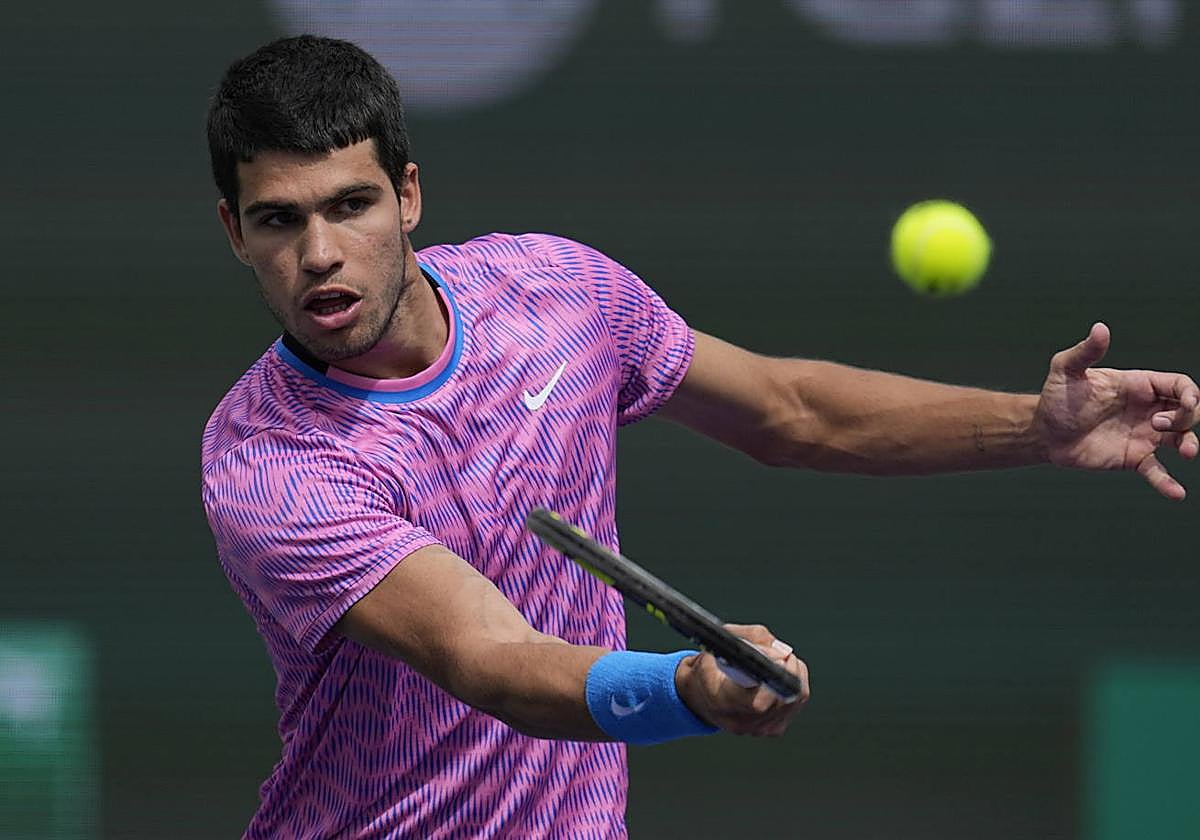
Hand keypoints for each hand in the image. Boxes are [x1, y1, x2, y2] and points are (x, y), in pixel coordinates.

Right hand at [675, 624, 809, 736]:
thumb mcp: (720, 644)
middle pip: (781, 698)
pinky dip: (794, 686)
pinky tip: (783, 676)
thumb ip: (751, 638)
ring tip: (782, 662)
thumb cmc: (709, 668)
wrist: (700, 696)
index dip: (775, 678)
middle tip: (784, 654)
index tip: (781, 657)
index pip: (757, 701)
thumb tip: (782, 651)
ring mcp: (758, 729)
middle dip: (789, 671)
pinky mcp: (772, 730)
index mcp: (721, 701)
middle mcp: (740, 721)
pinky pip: (795, 705)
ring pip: (794, 700)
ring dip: (794, 676)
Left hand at [1034, 322, 1199, 499]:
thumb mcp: (1066, 371)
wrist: (1043, 432)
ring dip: (1190, 445)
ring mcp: (1143, 435)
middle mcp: (1148, 410)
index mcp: (1138, 386)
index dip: (1189, 394)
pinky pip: (1157, 471)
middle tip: (1158, 424)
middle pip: (1187, 411)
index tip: (1186, 403)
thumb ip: (1085, 352)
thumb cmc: (1056, 397)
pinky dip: (1168, 483)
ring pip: (1181, 439)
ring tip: (1186, 452)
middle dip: (1185, 417)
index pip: (1178, 385)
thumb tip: (1100, 328)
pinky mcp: (1133, 458)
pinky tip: (1177, 494)